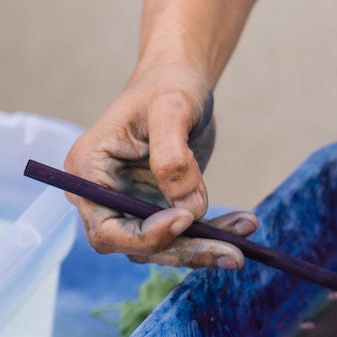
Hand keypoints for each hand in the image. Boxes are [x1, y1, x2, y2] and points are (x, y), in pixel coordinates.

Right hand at [64, 66, 256, 268]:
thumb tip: (189, 208)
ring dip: (207, 244)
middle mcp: (103, 197)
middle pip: (138, 245)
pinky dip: (214, 232)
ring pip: (164, 246)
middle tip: (235, 253)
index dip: (146, 235)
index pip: (108, 228)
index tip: (186, 219)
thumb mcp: (170, 108)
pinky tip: (245, 223)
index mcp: (89, 172)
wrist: (179, 83)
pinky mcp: (158, 210)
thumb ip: (173, 157)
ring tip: (248, 228)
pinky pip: (184, 234)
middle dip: (186, 250)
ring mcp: (130, 206)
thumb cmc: (167, 86)